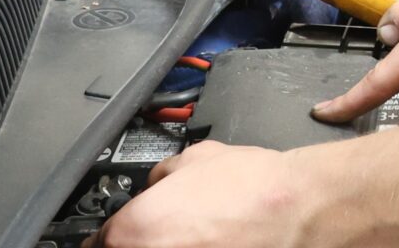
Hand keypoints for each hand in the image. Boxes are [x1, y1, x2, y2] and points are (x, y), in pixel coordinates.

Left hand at [89, 142, 318, 247]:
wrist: (300, 210)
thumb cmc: (255, 188)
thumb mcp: (195, 158)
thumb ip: (162, 175)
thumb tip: (159, 182)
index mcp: (133, 230)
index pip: (98, 242)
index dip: (111, 236)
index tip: (119, 236)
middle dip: (141, 243)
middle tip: (166, 234)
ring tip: (196, 240)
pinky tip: (213, 245)